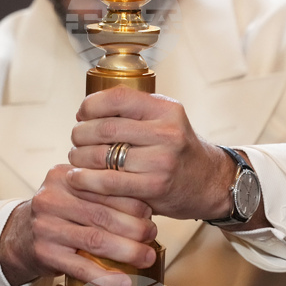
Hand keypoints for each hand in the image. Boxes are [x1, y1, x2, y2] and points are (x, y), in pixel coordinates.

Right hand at [0, 164, 157, 285]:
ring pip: (95, 240)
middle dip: (135, 227)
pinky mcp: (44, 253)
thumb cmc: (57, 213)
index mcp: (63, 176)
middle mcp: (51, 198)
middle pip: (102, 214)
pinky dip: (104, 276)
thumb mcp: (72, 191)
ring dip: (126, 251)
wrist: (18, 236)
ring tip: (146, 257)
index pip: (104, 186)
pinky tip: (123, 282)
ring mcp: (45, 226)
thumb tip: (148, 204)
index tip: (151, 212)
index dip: (133, 201)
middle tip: (153, 235)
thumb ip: (100, 191)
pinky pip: (80, 267)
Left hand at [66, 86, 232, 220]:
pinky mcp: (155, 187)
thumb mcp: (164, 120)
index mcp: (166, 109)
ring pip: (103, 155)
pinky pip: (109, 182)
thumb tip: (85, 111)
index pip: (118, 97)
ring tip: (77, 159)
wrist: (209, 182)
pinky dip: (86, 180)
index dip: (91, 105)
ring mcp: (162, 160)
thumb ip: (133, 112)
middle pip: (105, 127)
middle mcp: (167, 132)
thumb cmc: (177, 150)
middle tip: (75, 140)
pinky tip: (78, 178)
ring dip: (79, 158)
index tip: (82, 114)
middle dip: (80, 134)